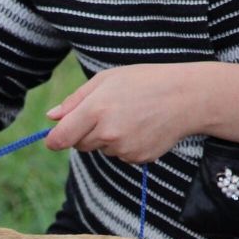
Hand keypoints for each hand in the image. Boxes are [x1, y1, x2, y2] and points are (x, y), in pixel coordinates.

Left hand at [44, 63, 204, 163]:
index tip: (54, 138)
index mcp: (95, 109)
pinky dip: (125, 145)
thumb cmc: (145, 82)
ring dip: (107, 138)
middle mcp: (107, 133)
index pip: (60, 138)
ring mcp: (123, 149)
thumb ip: (75, 100)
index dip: (53, 139)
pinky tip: (141, 127)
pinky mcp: (137, 159)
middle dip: (85, 132)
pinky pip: (120, 155)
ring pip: (101, 150)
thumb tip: (51, 118)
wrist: (187, 97)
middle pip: (79, 145)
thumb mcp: (107, 80)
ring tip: (131, 116)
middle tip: (107, 112)